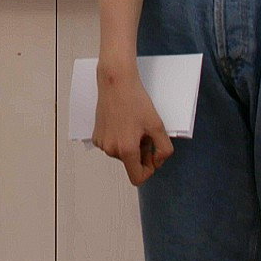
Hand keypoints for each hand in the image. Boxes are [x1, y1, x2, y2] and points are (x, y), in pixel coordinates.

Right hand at [92, 66, 173, 184]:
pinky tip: (122, 123)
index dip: (149, 170)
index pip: (137, 178)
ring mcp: (102, 143)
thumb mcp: (157, 126)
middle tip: (144, 132)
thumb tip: (157, 161)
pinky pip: (112, 145)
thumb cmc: (135, 101)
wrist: (116, 82)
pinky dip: (119, 139)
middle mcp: (111, 149)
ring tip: (133, 125)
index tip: (152, 156)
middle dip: (140, 153)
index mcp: (126, 150)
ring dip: (130, 145)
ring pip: (121, 154)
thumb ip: (163, 149)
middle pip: (130, 164)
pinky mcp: (96, 135)